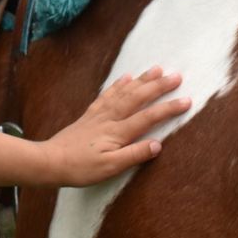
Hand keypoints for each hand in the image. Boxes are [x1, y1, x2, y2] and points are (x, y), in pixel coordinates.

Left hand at [42, 67, 187, 186]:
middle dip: (159, 86)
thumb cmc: (80, 168)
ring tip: (157, 69)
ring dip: (142, 80)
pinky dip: (118, 84)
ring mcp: (99, 114)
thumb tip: (158, 145)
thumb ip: (134, 155)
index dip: (169, 108)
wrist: (50, 161)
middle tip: (177, 76)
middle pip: (138, 97)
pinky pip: (108, 94)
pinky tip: (126, 77)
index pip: (148, 117)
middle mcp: (110, 118)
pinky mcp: (90, 115)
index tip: (187, 100)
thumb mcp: (110, 168)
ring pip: (124, 92)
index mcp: (118, 132)